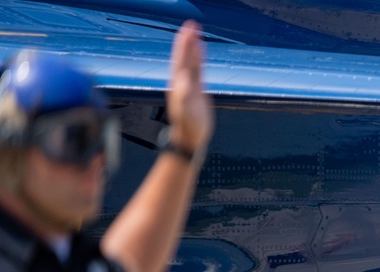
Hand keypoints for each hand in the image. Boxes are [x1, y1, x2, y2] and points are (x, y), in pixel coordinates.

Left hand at [166, 21, 213, 153]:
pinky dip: (199, 60)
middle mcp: (182, 82)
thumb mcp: (187, 110)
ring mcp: (189, 86)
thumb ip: (184, 93)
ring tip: (196, 34)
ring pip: (191, 62)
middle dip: (187, 41)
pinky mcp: (197, 91)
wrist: (190, 139)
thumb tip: (183, 76)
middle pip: (184, 57)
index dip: (185, 44)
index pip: (181, 59)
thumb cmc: (189, 127)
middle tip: (192, 25)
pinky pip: (198, 71)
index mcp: (179, 84)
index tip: (189, 30)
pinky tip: (200, 54)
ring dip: (193, 48)